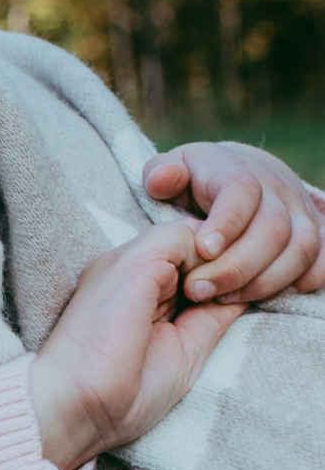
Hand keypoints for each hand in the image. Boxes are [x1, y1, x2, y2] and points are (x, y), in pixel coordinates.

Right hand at [30, 219, 245, 469]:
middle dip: (222, 268)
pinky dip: (211, 260)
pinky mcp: (134, 261)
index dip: (215, 278)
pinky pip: (190, 234)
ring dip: (218, 263)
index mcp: (129, 289)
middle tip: (225, 304)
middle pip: (194, 242)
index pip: (186, 260)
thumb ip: (209, 315)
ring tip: (213, 302)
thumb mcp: (183, 348)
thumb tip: (243, 291)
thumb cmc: (121, 396)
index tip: (223, 311)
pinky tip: (204, 295)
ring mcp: (126, 260)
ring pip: (195, 231)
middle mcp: (124, 267)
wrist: (77, 409)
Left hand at [143, 141, 324, 302]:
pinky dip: (305, 280)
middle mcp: (276, 189)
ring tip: (224, 299)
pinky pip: (323, 259)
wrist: (241, 173)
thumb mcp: (171, 171)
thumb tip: (162, 179)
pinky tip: (270, 295)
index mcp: (236, 171)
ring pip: (301, 247)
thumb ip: (161, 174)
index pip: (241, 191)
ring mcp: (300, 211)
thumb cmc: (196, 181)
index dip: (226, 222)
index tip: (204, 250)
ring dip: (265, 281)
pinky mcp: (315, 231)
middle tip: (199, 289)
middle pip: (273, 228)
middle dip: (236, 266)